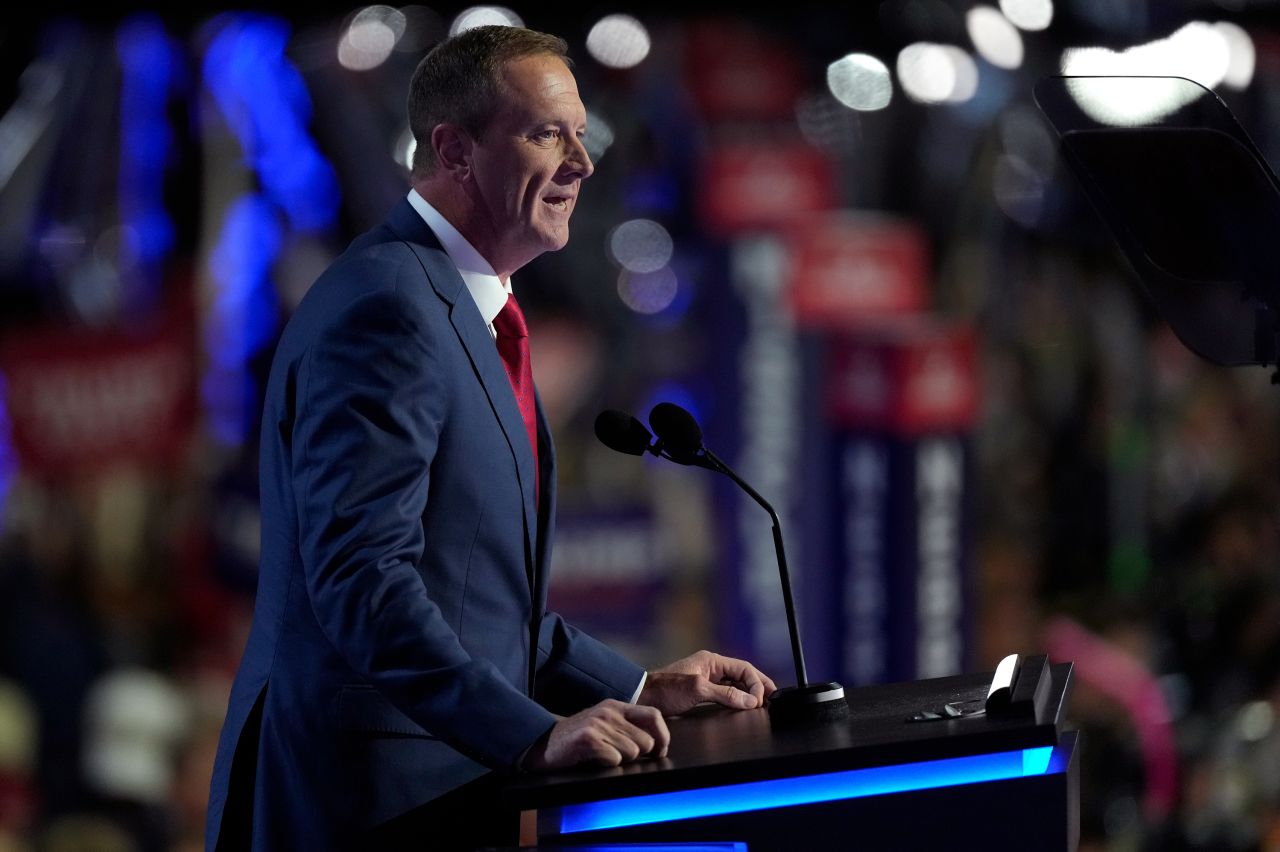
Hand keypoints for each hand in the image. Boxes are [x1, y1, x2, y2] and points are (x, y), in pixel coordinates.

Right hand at [523, 699, 669, 770]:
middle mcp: (609, 711)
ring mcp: (598, 724)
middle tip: (618, 756)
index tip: (660, 751)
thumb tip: (657, 745)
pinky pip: (615, 759)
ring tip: (602, 756)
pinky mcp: (588, 739)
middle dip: (637, 755)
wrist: (543, 745)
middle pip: (646, 741)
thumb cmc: (578, 740)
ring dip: (620, 761)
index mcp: (616, 706)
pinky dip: (607, 765)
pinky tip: (593, 760)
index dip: (663, 736)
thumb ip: (628, 728)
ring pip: (632, 752)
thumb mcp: (605, 725)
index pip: (654, 715)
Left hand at [638, 650, 776, 715]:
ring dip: (748, 694)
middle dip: (758, 686)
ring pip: (735, 685)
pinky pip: (726, 695)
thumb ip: (725, 694)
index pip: (743, 668)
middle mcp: (710, 669)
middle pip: (742, 675)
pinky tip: (742, 708)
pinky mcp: (701, 694)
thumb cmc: (664, 690)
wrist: (640, 699)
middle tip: (772, 698)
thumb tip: (750, 700)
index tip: (760, 699)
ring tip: (761, 704)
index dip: (756, 682)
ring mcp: (706, 681)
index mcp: (711, 661)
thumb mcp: (697, 690)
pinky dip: (737, 700)